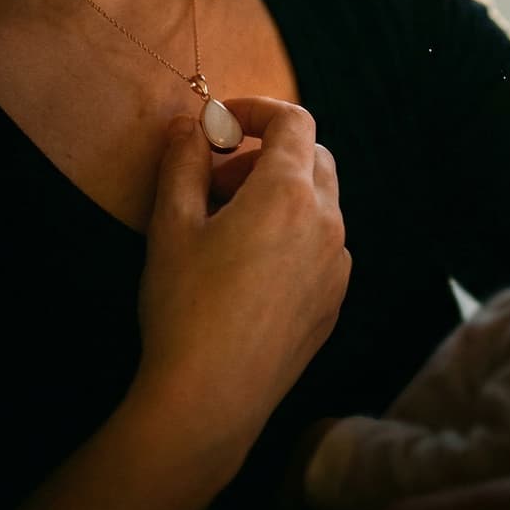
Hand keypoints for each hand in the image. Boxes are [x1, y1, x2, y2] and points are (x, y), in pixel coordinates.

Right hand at [136, 99, 351, 458]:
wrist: (210, 400)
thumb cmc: (184, 307)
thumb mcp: (170, 226)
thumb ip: (182, 163)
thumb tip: (189, 126)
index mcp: (290, 193)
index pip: (295, 120)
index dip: (258, 109)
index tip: (221, 124)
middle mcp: (328, 221)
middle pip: (314, 157)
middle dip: (267, 155)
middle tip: (218, 183)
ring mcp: (338, 264)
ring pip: (321, 202)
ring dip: (281, 195)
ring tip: (228, 228)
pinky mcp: (335, 299)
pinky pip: (324, 245)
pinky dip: (295, 234)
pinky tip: (249, 270)